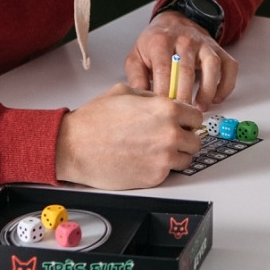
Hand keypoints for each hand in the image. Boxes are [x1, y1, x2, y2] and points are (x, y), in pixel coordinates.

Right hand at [55, 83, 204, 188]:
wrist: (73, 146)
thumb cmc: (93, 121)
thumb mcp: (125, 92)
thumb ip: (151, 97)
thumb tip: (163, 102)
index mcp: (166, 110)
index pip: (197, 117)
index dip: (187, 120)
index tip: (182, 124)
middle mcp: (170, 133)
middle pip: (195, 140)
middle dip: (184, 138)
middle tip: (168, 139)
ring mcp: (164, 157)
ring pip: (187, 159)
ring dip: (176, 155)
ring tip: (155, 151)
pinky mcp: (154, 177)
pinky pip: (170, 174)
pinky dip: (160, 169)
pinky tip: (144, 160)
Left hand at [126, 12, 235, 110]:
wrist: (174, 21)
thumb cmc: (155, 42)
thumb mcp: (136, 55)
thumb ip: (136, 77)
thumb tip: (142, 100)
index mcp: (161, 42)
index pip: (164, 68)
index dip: (164, 91)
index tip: (163, 108)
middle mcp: (185, 41)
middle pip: (187, 70)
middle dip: (184, 95)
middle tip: (180, 114)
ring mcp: (204, 45)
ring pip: (212, 66)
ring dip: (207, 90)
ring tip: (200, 108)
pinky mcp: (218, 50)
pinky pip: (229, 67)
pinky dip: (226, 84)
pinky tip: (217, 98)